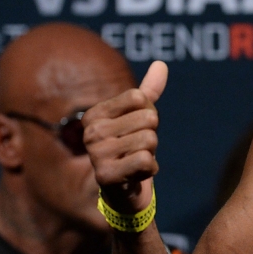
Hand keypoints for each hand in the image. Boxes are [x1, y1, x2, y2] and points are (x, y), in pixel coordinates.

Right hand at [83, 61, 167, 213]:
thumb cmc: (131, 148)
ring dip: (151, 153)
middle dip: (152, 136)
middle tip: (137, 149)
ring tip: (135, 161)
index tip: (135, 130)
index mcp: (95, 114)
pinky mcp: (105, 175)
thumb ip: (149, 91)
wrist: (124, 190)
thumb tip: (161, 63)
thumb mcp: (140, 117)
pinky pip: (146, 160)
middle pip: (148, 118)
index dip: (148, 114)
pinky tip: (136, 174)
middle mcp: (90, 131)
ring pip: (149, 139)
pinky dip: (150, 169)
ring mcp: (96, 154)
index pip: (139, 97)